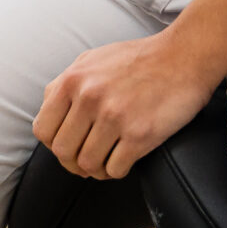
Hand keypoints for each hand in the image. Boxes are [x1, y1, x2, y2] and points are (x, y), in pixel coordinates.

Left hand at [33, 31, 221, 180]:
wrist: (183, 57)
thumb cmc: (139, 59)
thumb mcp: (91, 60)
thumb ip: (66, 83)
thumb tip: (48, 110)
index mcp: (73, 80)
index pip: (43, 129)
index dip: (53, 143)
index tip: (68, 144)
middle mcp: (90, 98)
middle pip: (63, 152)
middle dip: (73, 162)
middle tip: (87, 159)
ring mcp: (114, 117)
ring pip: (87, 165)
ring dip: (96, 168)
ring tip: (107, 159)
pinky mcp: (140, 135)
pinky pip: (115, 170)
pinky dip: (117, 170)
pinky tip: (124, 158)